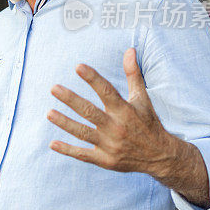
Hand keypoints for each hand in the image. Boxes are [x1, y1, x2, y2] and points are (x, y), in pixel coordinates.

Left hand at [46, 48, 177, 176]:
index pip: (107, 91)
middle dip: (71, 100)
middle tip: (53, 88)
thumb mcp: (142, 98)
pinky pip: (84, 155)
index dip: (93, 78)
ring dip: (65, 123)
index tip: (78, 66)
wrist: (161, 157)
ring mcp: (110, 145)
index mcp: (125, 111)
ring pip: (83, 133)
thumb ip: (133, 74)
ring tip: (49, 113)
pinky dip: (68, 150)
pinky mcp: (106, 160)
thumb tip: (129, 50)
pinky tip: (52, 144)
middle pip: (90, 112)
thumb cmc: (148, 122)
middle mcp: (117, 127)